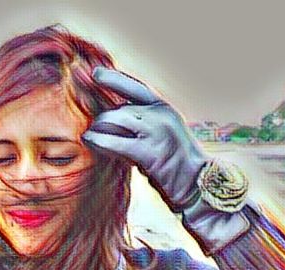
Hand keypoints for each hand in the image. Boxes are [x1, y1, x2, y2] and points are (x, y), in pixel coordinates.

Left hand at [81, 66, 207, 211]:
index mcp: (164, 108)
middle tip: (89, 127)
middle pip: (120, 108)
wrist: (196, 183)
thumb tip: (110, 118)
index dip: (113, 79)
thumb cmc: (174, 163)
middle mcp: (161, 115)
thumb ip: (140, 123)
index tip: (95, 73)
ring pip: (116, 121)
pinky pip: (116, 143)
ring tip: (88, 137)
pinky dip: (99, 141)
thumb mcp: (160, 133)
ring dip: (98, 130)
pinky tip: (89, 141)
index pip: (135, 87)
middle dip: (100, 118)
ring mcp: (156, 132)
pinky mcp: (149, 152)